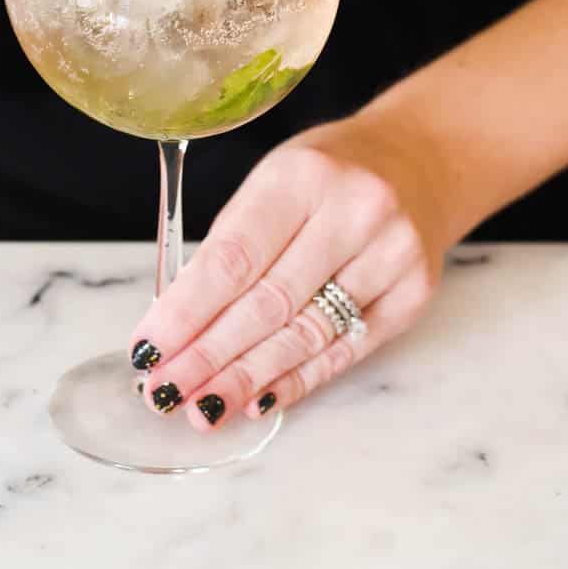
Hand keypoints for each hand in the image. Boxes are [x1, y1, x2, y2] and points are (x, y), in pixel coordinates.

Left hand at [129, 105, 446, 430]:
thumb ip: (232, 245)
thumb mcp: (273, 180)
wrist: (420, 160)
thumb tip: (177, 324)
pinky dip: (296, 380)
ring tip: (202, 408)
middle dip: (208, 356)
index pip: (234, 257)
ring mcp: (391, 255)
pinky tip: (257, 400)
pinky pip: (346, 352)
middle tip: (164, 391)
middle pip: (268, 304)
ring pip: (306, 335)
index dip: (186, 311)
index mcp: (302, 176)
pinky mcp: (413, 294)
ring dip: (247, 379)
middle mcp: (353, 212)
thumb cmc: (328, 174)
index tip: (147, 349)